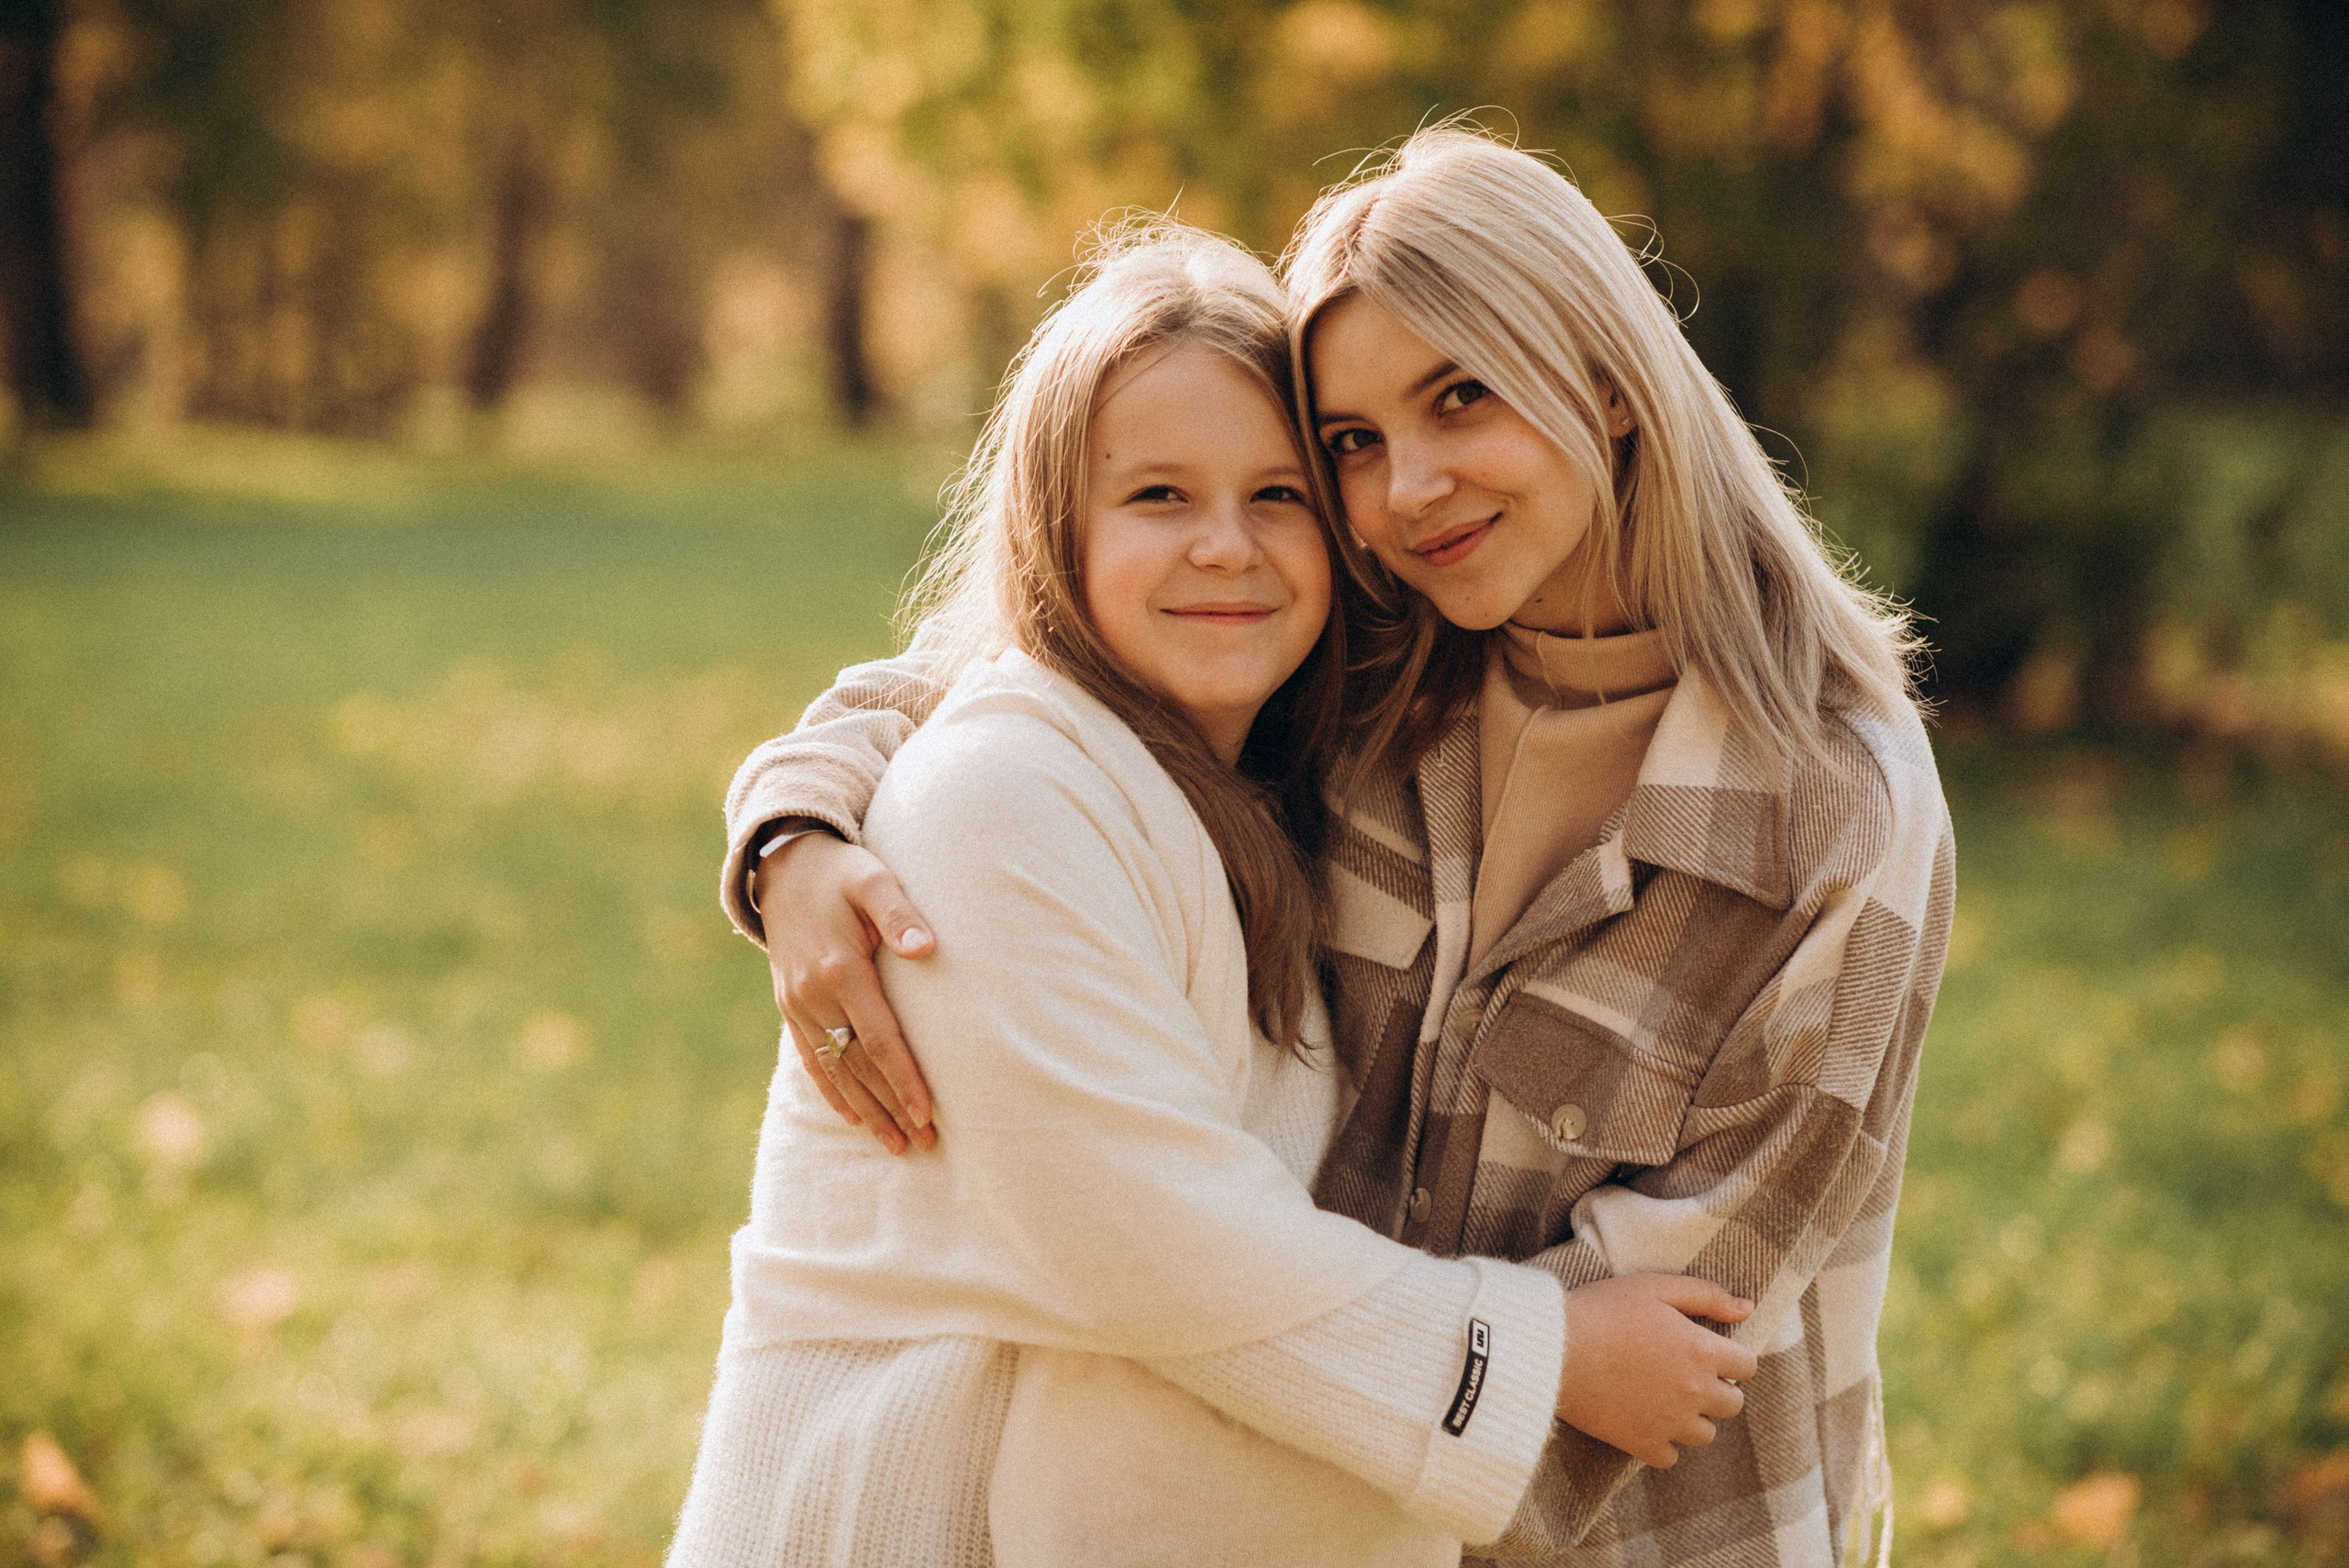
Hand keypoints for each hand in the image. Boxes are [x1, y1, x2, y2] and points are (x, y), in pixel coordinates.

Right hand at [755, 826, 937, 1153]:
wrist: (784, 864)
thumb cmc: (843, 871)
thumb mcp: (873, 878)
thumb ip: (899, 912)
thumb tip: (926, 948)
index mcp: (839, 969)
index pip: (878, 1040)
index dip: (903, 1080)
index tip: (928, 1114)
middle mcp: (813, 994)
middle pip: (857, 1066)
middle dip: (890, 1107)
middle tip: (923, 1144)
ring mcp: (796, 1003)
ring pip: (833, 1070)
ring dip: (863, 1110)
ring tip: (894, 1144)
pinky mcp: (788, 1004)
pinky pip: (809, 1057)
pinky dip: (830, 1090)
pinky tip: (850, 1117)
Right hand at [1554, 1274, 1758, 1468]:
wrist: (1553, 1348)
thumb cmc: (1602, 1310)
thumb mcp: (1655, 1287)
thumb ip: (1706, 1295)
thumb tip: (1747, 1308)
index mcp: (1702, 1350)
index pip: (1747, 1365)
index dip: (1731, 1357)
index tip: (1707, 1351)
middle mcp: (1694, 1391)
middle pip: (1733, 1403)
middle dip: (1717, 1388)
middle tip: (1685, 1373)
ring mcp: (1670, 1423)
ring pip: (1706, 1434)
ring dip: (1694, 1417)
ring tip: (1665, 1397)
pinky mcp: (1641, 1443)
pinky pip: (1671, 1456)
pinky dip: (1663, 1442)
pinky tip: (1645, 1420)